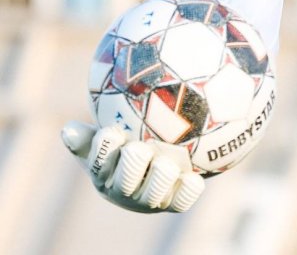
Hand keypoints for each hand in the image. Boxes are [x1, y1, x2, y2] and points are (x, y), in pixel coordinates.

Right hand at [61, 121, 204, 212]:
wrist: (157, 159)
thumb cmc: (126, 141)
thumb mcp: (105, 137)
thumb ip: (88, 135)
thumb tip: (67, 129)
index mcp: (105, 175)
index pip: (99, 165)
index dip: (104, 151)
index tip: (110, 132)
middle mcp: (125, 191)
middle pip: (124, 184)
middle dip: (130, 167)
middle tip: (139, 148)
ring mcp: (151, 198)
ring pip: (153, 195)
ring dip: (158, 179)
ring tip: (165, 163)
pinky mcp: (175, 202)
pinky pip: (183, 200)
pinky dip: (187, 191)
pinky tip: (194, 177)